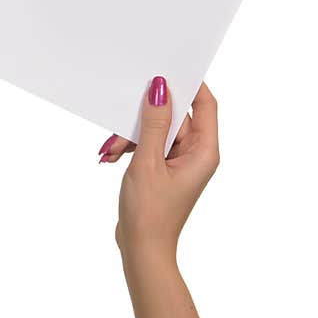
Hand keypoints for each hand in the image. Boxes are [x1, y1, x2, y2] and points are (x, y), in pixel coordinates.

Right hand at [103, 77, 219, 260]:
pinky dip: (130, 148)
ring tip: (112, 151)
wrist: (142, 249)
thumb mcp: (147, 162)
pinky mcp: (163, 169)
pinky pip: (148, 146)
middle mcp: (196, 154)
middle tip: (122, 125)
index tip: (166, 68)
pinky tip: (113, 157)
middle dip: (144, 119)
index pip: (204, 104)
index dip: (189, 83)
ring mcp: (179, 162)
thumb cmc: (150, 213)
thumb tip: (160, 89)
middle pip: (174, 117)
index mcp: (204, 151)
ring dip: (131, 136)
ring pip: (156, 131)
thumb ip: (154, 124)